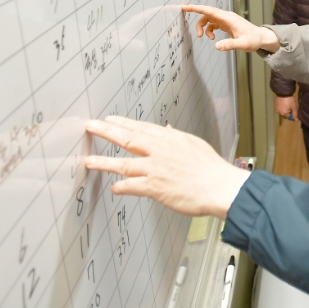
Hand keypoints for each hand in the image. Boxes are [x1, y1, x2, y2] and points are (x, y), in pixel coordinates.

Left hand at [85, 117, 249, 218]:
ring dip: (104, 162)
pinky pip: (131, 186)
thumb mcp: (194, 144)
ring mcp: (155, 168)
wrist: (219, 187)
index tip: (109, 120)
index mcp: (170, 138)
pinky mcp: (154, 187)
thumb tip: (166, 129)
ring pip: (123, 164)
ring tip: (89, 161)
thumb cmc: (211, 169)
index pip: (141, 127)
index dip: (123, 123)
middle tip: (91, 127)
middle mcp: (160, 150)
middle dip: (106, 132)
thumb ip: (176, 137)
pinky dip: (121, 187)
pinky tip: (113, 187)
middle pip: (127, 138)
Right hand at [181, 4, 279, 52]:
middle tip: (197, 34)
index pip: (210, 11)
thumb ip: (230, 45)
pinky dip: (209, 30)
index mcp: (228, 18)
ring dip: (203, 27)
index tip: (185, 7)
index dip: (197, 8)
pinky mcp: (226, 24)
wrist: (260, 38)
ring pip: (208, 19)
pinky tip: (213, 38)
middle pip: (207, 14)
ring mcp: (225, 20)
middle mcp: (226, 16)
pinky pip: (213, 23)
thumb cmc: (253, 39)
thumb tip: (216, 46)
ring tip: (204, 38)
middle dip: (198, 22)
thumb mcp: (243, 44)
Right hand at [274, 95, 297, 119]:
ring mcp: (276, 108)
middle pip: (285, 114)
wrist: (283, 92)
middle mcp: (279, 112)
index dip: (292, 114)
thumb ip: (295, 114)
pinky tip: (284, 103)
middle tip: (291, 107)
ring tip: (287, 104)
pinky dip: (282, 106)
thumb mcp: (294, 107)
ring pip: (282, 111)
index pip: (289, 117)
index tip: (294, 110)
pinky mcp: (275, 104)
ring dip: (284, 109)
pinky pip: (279, 107)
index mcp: (283, 114)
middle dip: (288, 112)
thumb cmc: (289, 100)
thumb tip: (296, 120)